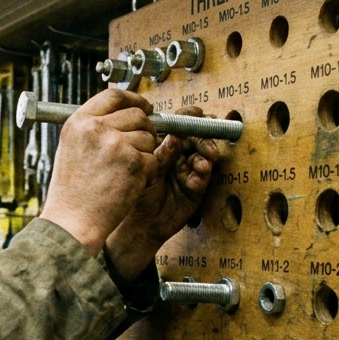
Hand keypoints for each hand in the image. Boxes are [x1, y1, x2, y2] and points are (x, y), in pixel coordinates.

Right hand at [40, 89, 158, 255]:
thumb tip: (122, 113)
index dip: (134, 99)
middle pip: (137, 114)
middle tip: (140, 145)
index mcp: (79, 122)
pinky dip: (148, 171)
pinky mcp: (133, 163)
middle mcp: (96, 128)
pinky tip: (130, 182)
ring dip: (145, 152)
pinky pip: (153, 158)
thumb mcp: (72, 148)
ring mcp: (116, 145)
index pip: (113, 95)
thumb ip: (94, 128)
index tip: (144, 107)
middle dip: (145, 128)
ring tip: (126, 171)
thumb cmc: (72, 191)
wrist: (73, 221)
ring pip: (148, 137)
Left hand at [104, 105, 219, 279]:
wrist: (137, 225)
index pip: (178, 125)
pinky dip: (202, 173)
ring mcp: (187, 169)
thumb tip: (174, 136)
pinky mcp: (196, 187)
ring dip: (206, 153)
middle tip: (205, 138)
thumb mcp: (144, 170)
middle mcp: (177, 155)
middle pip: (196, 136)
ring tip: (203, 160)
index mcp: (162, 145)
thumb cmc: (132, 193)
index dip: (188, 118)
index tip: (196, 114)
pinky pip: (203, 176)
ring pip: (203, 154)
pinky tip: (197, 176)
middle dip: (203, 136)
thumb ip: (159, 154)